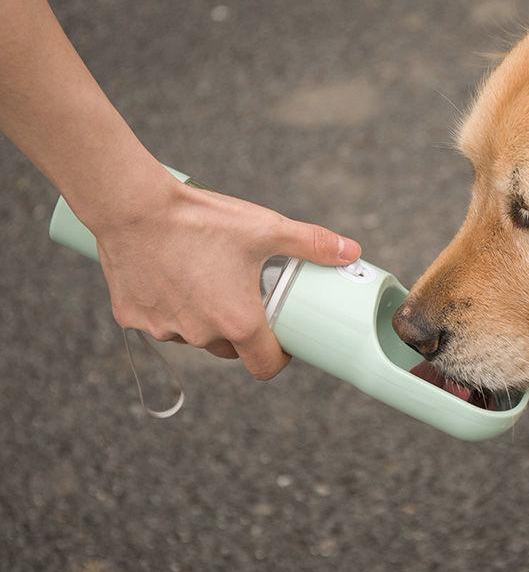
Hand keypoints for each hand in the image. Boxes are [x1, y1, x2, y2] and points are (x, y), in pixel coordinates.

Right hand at [94, 174, 360, 379]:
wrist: (133, 205)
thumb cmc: (203, 219)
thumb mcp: (265, 229)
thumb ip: (312, 243)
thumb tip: (352, 251)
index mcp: (238, 323)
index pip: (266, 366)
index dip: (279, 355)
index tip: (282, 336)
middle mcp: (200, 336)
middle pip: (231, 349)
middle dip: (242, 330)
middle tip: (245, 295)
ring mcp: (163, 330)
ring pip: (194, 335)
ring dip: (204, 319)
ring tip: (208, 279)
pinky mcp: (132, 319)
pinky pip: (160, 321)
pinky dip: (170, 307)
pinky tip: (172, 276)